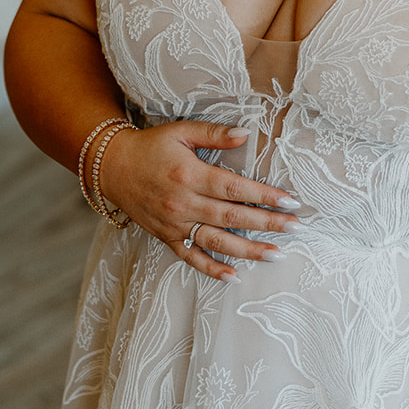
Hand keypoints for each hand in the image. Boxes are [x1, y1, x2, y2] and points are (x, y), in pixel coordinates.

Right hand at [98, 120, 301, 279]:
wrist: (112, 167)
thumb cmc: (151, 146)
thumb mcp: (181, 131)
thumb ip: (214, 134)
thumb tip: (246, 132)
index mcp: (190, 175)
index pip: (234, 188)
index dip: (264, 196)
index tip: (290, 202)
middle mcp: (183, 203)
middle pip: (231, 217)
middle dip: (266, 223)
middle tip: (295, 228)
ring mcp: (175, 224)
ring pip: (216, 242)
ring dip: (247, 250)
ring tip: (275, 255)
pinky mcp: (166, 237)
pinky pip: (190, 257)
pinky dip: (212, 269)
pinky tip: (234, 276)